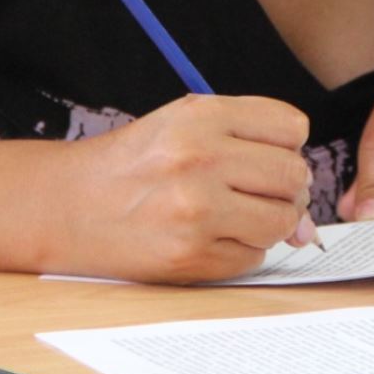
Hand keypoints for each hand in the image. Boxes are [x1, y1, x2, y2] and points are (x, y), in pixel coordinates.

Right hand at [53, 94, 315, 283]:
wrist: (66, 207)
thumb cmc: (132, 165)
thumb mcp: (181, 125)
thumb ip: (248, 146)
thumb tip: (307, 215)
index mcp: (201, 116)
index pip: (292, 127)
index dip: (286, 145)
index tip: (267, 155)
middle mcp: (200, 158)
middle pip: (294, 176)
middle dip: (285, 189)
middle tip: (255, 193)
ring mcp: (195, 210)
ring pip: (282, 222)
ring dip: (269, 225)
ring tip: (234, 217)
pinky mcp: (189, 256)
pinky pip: (253, 258)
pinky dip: (241, 252)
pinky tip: (209, 239)